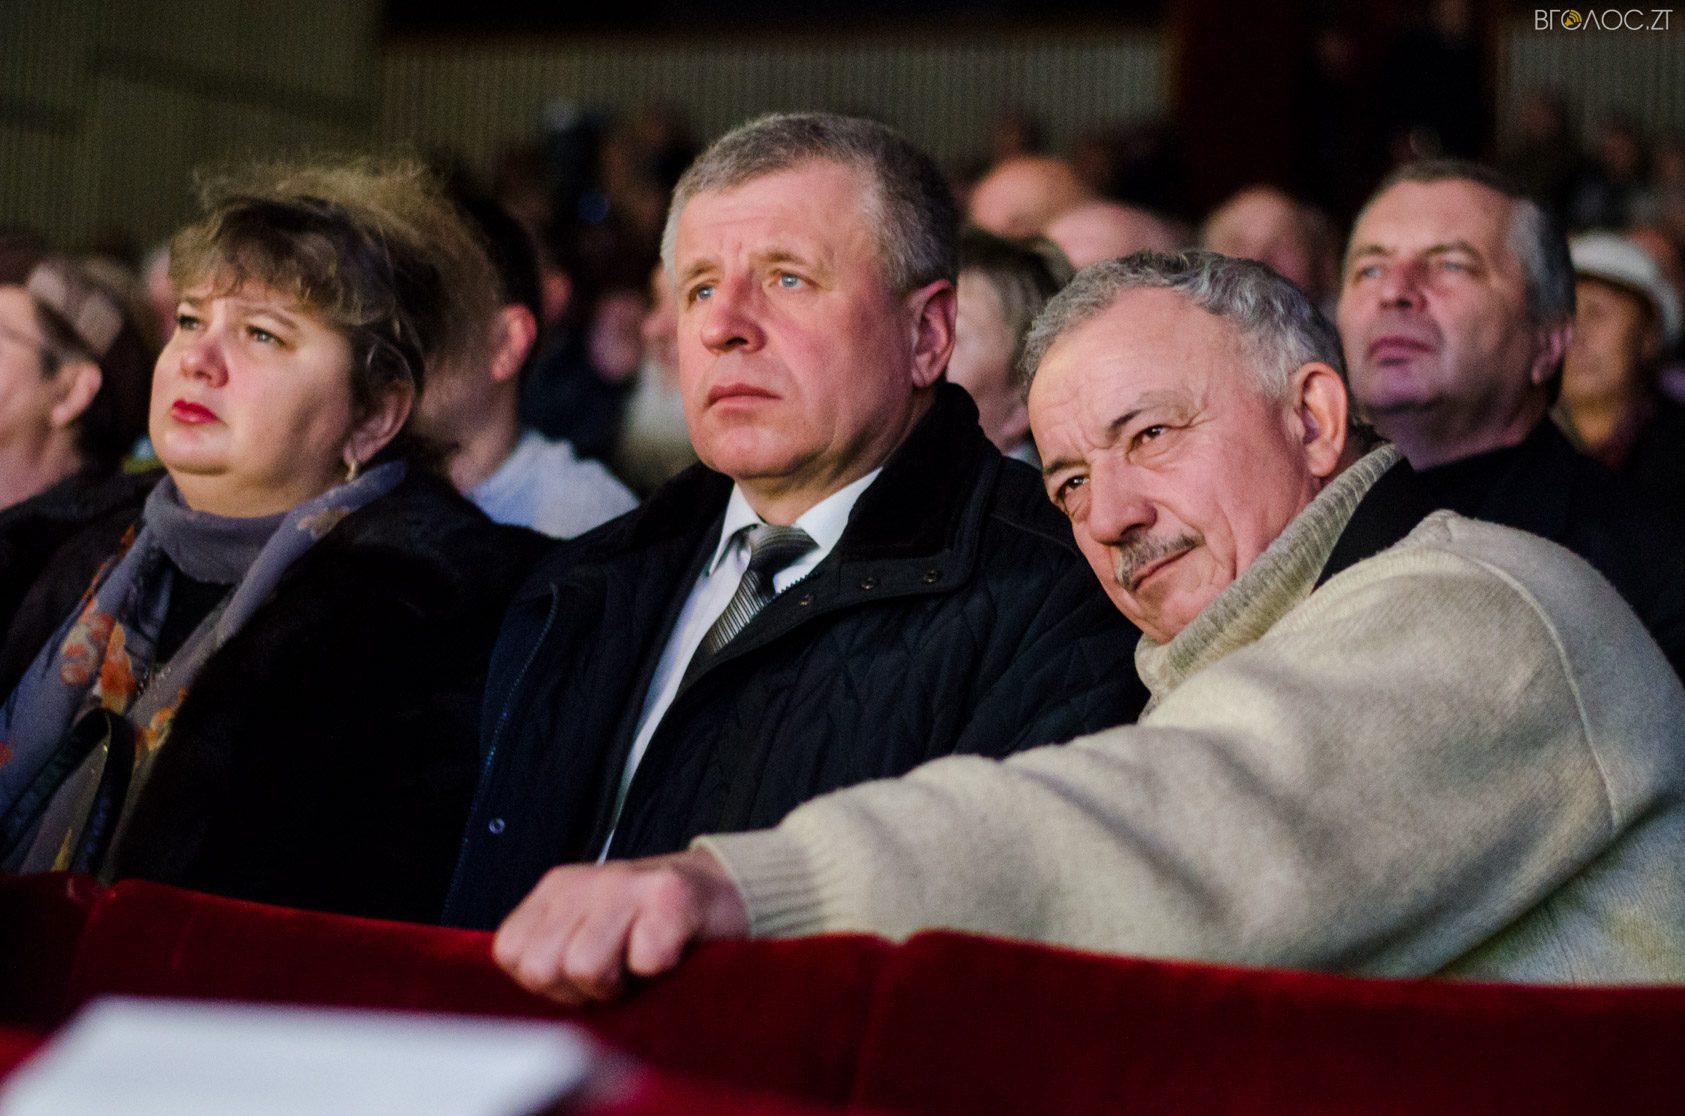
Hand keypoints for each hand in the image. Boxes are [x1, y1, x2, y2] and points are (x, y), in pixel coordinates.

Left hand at [492, 848, 749, 1004]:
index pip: (511, 954)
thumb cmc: (650, 929)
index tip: (584, 974)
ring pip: (585, 968)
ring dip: (620, 983)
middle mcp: (583, 881)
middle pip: (541, 968)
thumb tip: (526, 1005)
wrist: (721, 893)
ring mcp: (626, 884)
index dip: (547, 983)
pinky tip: (669, 953)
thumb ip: (549, 954)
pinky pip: (645, 961)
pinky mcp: (670, 897)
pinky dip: (660, 970)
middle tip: (615, 973)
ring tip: (638, 963)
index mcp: (555, 890)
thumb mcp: (586, 933)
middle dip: (579, 989)